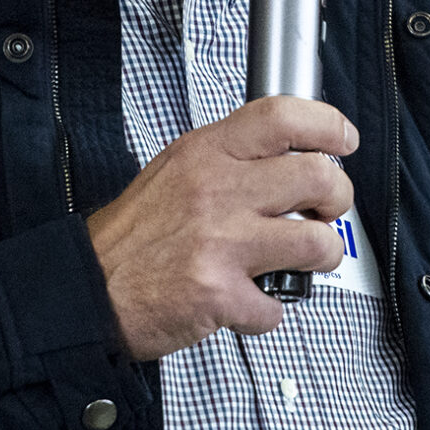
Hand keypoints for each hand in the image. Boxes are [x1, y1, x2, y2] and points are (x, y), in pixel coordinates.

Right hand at [84, 95, 357, 360]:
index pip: (283, 118)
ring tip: (302, 261)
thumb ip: (228, 161)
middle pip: (317, 177)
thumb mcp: (174, 171)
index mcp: (206, 153)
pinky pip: (277, 305)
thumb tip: (287, 160)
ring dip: (321, 256)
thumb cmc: (131, 237)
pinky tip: (248, 303)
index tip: (343, 140)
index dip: (327, 126)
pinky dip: (268, 311)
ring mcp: (221, 242)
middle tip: (327, 212)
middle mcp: (217, 191)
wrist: (86, 290)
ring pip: (317, 242)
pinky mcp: (219, 293)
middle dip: (337, 198)